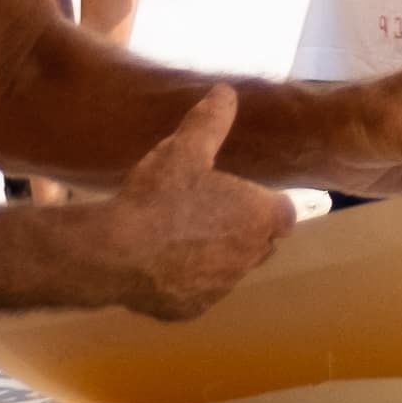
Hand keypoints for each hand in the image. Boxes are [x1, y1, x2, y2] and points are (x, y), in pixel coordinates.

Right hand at [80, 84, 298, 319]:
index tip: (244, 197)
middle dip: (243, 230)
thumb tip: (226, 92)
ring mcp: (220, 289)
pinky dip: (185, 280)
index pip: (285, 213)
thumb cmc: (160, 196)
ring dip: (216, 256)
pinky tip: (159, 263)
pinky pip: (197, 293)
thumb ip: (211, 121)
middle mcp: (249, 257)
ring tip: (180, 236)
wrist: (116, 254)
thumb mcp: (185, 148)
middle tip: (209, 211)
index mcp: (259, 217)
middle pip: (260, 244)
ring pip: (229, 270)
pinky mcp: (190, 310)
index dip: (267, 204)